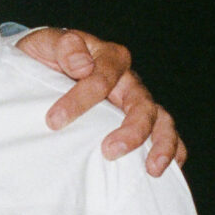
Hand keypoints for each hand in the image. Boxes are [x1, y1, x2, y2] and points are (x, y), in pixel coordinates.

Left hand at [15, 26, 183, 172]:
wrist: (42, 66)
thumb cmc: (44, 56)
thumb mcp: (44, 43)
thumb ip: (63, 47)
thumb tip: (82, 65)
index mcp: (108, 58)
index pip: (102, 79)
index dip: (80, 100)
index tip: (54, 121)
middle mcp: (128, 80)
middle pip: (142, 103)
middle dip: (131, 130)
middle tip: (109, 151)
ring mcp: (136, 101)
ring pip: (161, 120)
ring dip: (161, 144)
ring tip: (152, 169)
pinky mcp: (138, 121)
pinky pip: (164, 135)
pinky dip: (172, 151)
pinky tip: (162, 172)